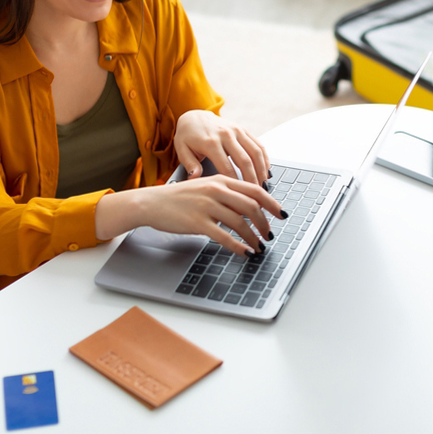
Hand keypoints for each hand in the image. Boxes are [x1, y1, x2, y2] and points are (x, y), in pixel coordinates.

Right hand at [95, 175, 284, 255]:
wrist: (151, 202)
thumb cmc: (179, 197)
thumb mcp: (205, 187)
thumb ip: (226, 193)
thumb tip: (249, 206)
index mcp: (221, 180)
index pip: (254, 190)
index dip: (271, 203)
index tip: (281, 214)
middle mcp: (216, 190)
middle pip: (251, 206)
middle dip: (264, 223)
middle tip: (270, 234)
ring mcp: (207, 206)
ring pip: (240, 223)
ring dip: (253, 237)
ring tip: (259, 246)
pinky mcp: (198, 222)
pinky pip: (224, 236)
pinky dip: (238, 246)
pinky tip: (245, 252)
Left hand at [174, 110, 270, 186]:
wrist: (194, 116)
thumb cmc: (188, 136)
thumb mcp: (182, 150)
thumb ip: (190, 164)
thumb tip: (195, 178)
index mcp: (210, 142)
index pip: (226, 168)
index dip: (234, 183)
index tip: (239, 196)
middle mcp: (226, 135)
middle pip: (245, 161)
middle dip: (252, 179)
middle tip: (255, 194)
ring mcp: (236, 131)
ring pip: (255, 152)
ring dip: (261, 170)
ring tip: (263, 185)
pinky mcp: (243, 129)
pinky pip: (258, 144)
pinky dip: (264, 159)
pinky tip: (266, 171)